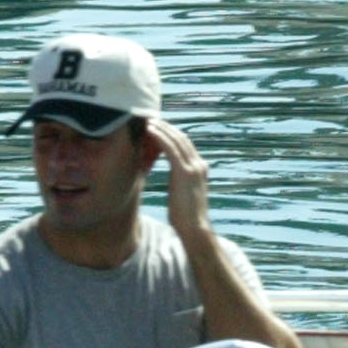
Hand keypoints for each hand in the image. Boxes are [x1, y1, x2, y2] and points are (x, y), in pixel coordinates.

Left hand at [147, 119, 210, 241]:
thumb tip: (175, 183)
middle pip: (182, 138)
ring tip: (147, 121)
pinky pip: (170, 148)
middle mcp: (199, 165)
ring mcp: (193, 167)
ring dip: (161, 129)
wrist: (194, 228)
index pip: (186, 145)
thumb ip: (181, 183)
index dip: (172, 135)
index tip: (159, 128)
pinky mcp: (184, 171)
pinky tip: (149, 130)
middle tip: (151, 119)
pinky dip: (160, 137)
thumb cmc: (186, 218)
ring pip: (176, 140)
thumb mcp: (184, 195)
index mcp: (200, 169)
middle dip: (166, 127)